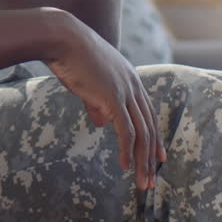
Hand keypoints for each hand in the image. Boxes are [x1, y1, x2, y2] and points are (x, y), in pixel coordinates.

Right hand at [45, 14, 166, 189]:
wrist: (63, 38)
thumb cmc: (70, 56)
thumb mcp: (88, 82)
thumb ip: (97, 102)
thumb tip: (102, 123)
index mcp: (130, 79)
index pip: (148, 114)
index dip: (155, 138)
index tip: (158, 158)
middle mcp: (133, 85)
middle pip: (149, 127)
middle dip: (152, 157)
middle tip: (152, 180)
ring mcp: (125, 91)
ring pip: (141, 133)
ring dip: (143, 161)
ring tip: (142, 183)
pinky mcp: (113, 97)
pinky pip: (126, 131)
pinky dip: (127, 151)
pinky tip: (125, 166)